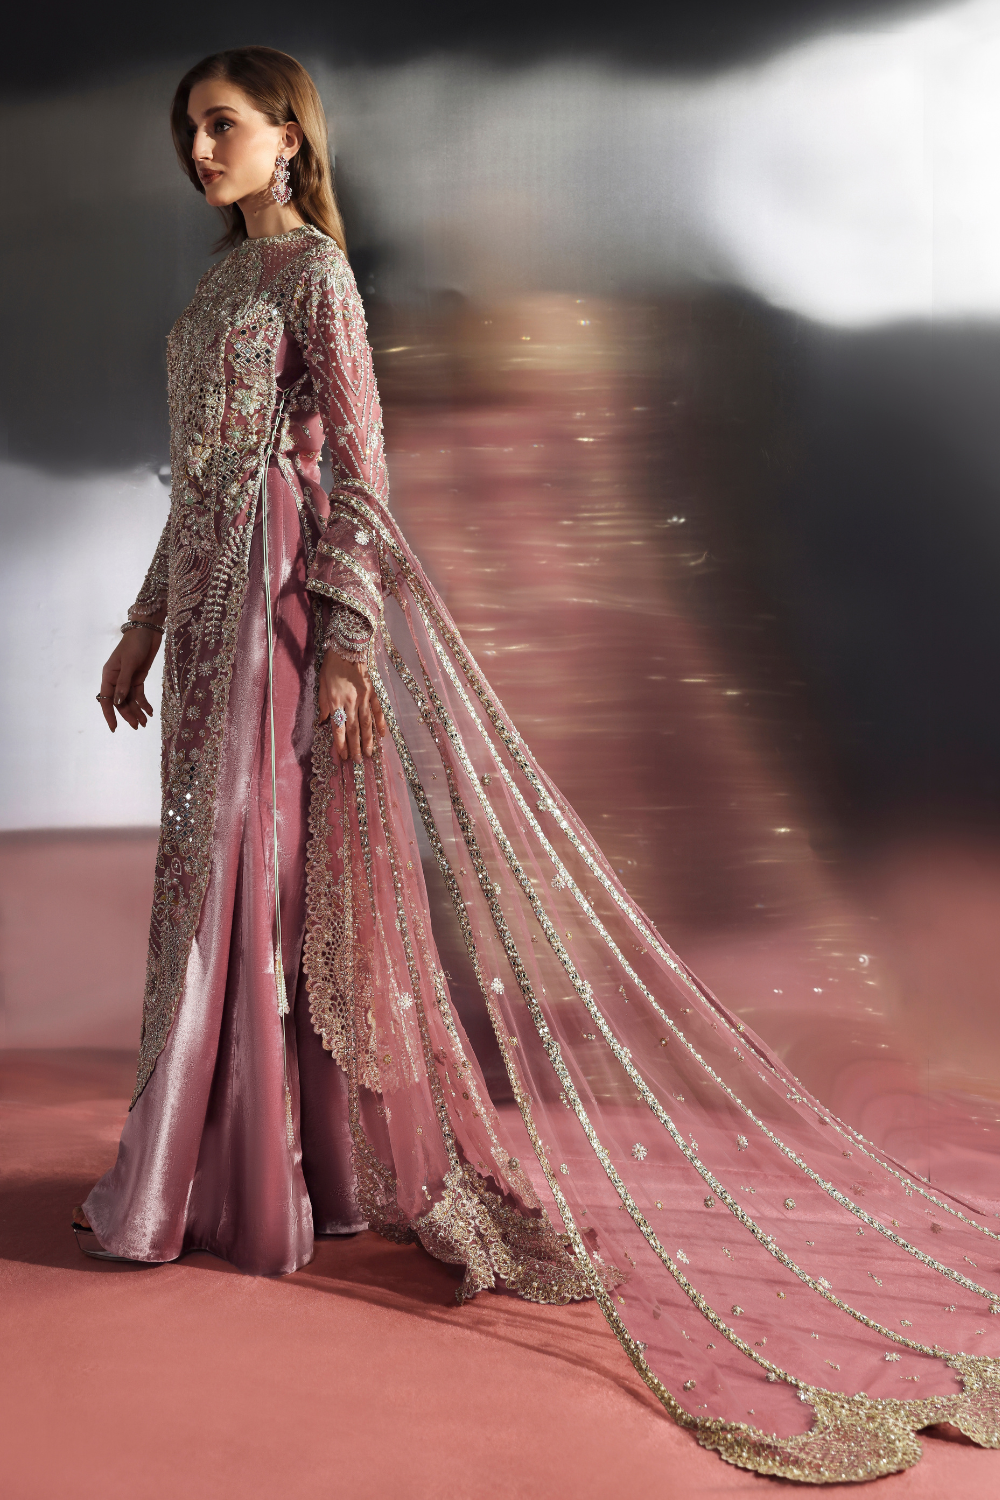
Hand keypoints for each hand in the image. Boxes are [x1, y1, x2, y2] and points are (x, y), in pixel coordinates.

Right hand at [98, 624, 163, 731]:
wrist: (147, 632)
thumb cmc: (135, 644)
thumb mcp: (129, 663)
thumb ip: (124, 683)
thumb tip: (118, 702)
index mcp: (109, 676)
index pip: (106, 699)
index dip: (109, 714)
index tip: (114, 728)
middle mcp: (116, 680)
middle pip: (120, 702)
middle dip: (128, 715)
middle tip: (138, 726)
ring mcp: (127, 679)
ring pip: (130, 700)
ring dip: (137, 711)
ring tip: (145, 722)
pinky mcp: (138, 678)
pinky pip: (139, 694)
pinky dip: (144, 703)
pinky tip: (150, 712)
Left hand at [318, 647, 386, 762]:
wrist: (348, 648)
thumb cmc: (331, 665)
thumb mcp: (321, 684)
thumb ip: (324, 705)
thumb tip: (324, 722)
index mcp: (335, 701)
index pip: (338, 728)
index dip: (340, 744)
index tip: (343, 756)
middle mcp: (350, 702)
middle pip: (353, 729)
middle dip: (354, 747)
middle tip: (356, 761)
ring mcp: (363, 698)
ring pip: (366, 723)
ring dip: (368, 740)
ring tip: (369, 754)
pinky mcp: (373, 692)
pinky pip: (377, 710)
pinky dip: (380, 723)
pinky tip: (382, 735)